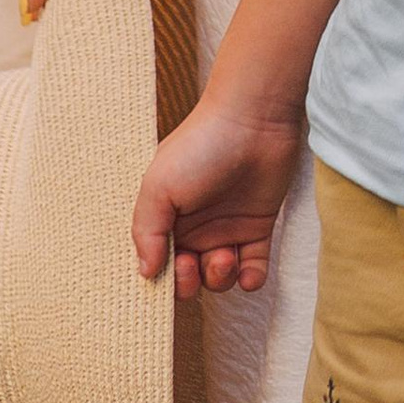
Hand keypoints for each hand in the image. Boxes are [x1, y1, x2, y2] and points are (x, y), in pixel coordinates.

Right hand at [133, 94, 302, 296]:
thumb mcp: (158, 185)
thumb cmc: (200, 145)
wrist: (254, 119)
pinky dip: (251, 280)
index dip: (161, 278)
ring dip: (220, 278)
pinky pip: (253, 270)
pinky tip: (247, 272)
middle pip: (187, 277)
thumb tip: (145, 273)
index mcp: (167, 218)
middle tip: (193, 265)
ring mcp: (228, 228)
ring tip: (225, 255)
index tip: (165, 277)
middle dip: (189, 283)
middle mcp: (195, 227)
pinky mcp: (258, 228)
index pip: (158, 262)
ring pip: (219, 277)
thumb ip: (147, 231)